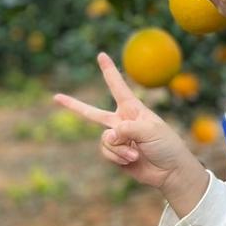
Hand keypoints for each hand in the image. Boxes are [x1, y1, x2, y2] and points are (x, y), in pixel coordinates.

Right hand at [53, 53, 198, 194]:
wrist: (170, 171)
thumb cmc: (166, 145)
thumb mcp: (150, 131)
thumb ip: (126, 129)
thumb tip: (107, 135)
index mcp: (134, 109)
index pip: (118, 87)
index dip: (109, 71)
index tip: (101, 55)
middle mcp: (123, 121)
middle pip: (93, 113)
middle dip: (74, 106)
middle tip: (56, 97)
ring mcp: (118, 138)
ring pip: (104, 139)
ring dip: (119, 148)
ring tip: (136, 153)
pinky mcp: (115, 154)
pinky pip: (106, 152)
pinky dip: (117, 157)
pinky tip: (131, 160)